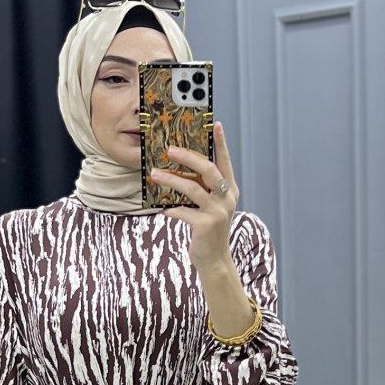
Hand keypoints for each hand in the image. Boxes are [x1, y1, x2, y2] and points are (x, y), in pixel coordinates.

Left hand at [149, 121, 238, 270]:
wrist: (214, 260)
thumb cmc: (209, 230)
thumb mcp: (211, 206)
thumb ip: (204, 189)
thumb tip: (181, 169)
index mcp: (230, 190)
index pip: (225, 162)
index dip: (221, 143)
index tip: (216, 124)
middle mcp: (227, 199)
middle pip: (208, 170)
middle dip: (188, 157)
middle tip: (169, 149)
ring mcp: (217, 212)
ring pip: (192, 188)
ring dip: (170, 179)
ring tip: (154, 174)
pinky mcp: (205, 226)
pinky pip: (182, 211)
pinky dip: (170, 209)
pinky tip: (161, 208)